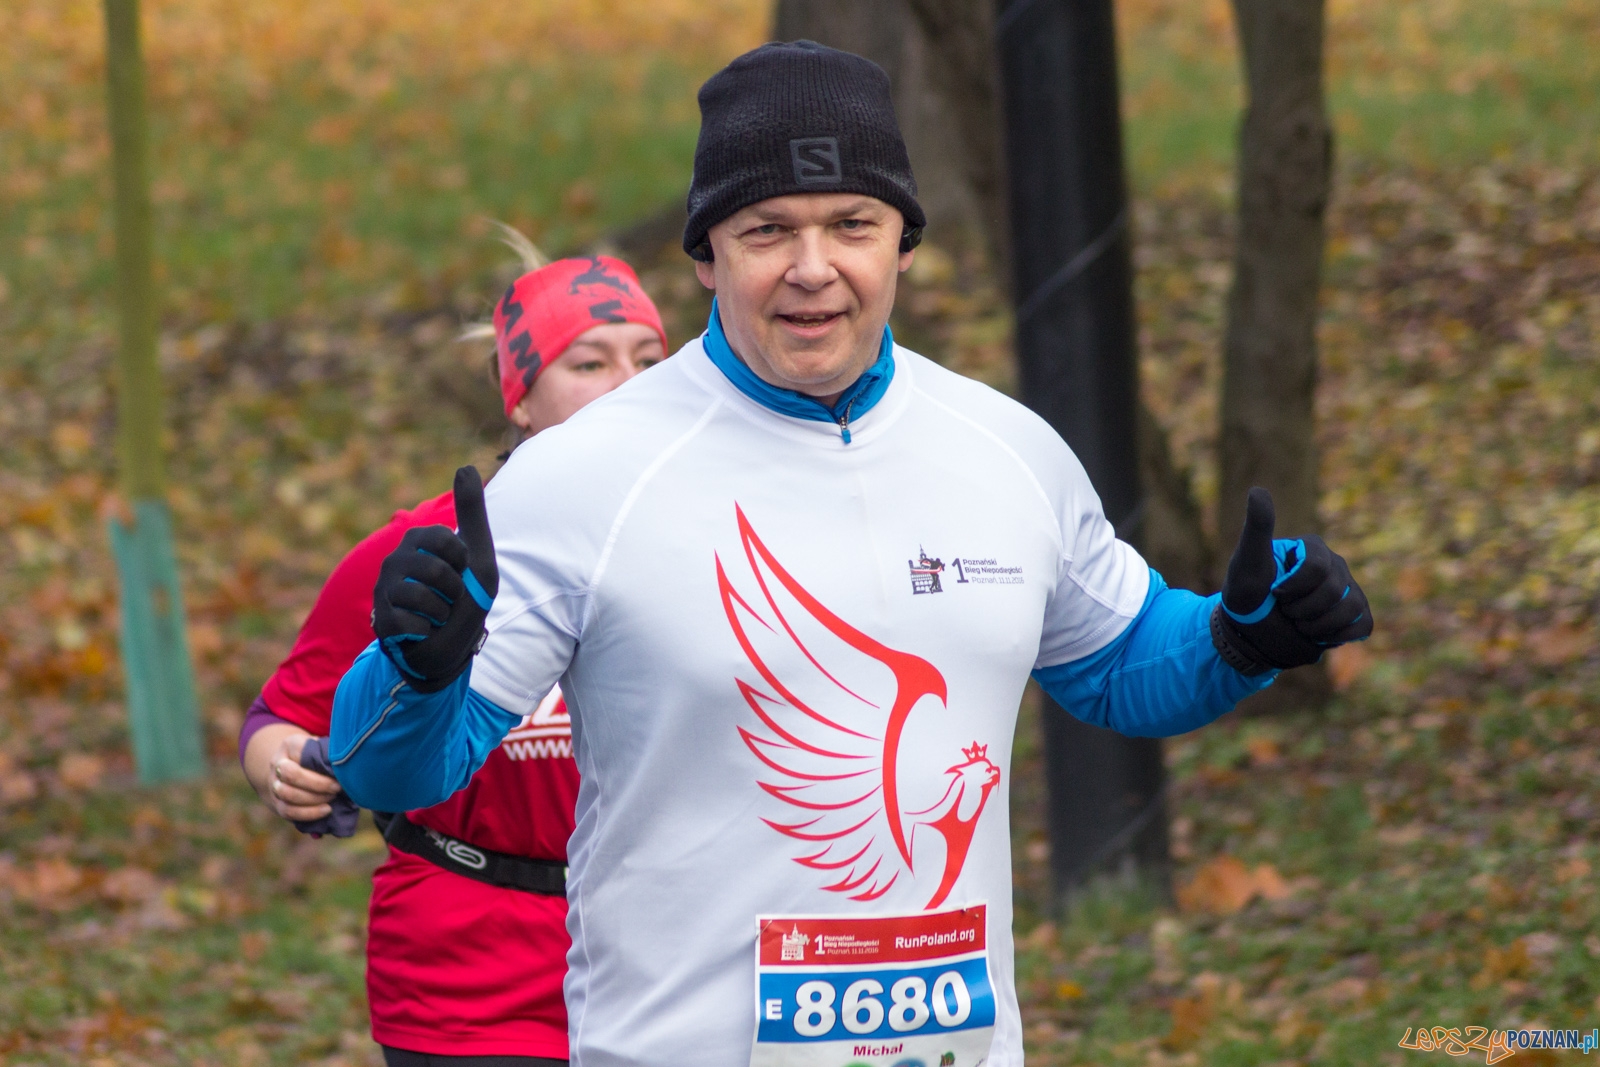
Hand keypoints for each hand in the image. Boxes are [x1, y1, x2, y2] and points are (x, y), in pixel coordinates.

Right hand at [266, 733, 340, 821]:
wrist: (295, 770)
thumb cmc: (317, 757)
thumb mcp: (322, 747)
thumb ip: (330, 752)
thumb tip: (349, 763)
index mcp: (289, 746)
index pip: (298, 751)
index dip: (319, 762)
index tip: (339, 769)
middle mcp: (278, 764)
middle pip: (290, 775)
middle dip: (317, 784)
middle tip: (337, 788)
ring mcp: (274, 785)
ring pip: (287, 794)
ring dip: (313, 799)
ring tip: (333, 798)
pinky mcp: (277, 804)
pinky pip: (288, 811)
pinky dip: (309, 813)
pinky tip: (327, 810)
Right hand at [372, 466, 499, 691]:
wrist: (452, 647)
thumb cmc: (466, 599)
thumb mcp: (478, 556)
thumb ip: (471, 512)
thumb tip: (466, 465)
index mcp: (419, 542)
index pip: (443, 539)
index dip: (462, 560)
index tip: (461, 570)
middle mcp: (396, 560)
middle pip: (434, 569)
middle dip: (454, 590)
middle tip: (451, 598)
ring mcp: (384, 589)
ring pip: (419, 595)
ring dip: (442, 612)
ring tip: (437, 614)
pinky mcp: (379, 619)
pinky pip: (409, 621)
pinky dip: (427, 631)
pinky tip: (423, 630)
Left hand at [1210, 487, 1372, 674]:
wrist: (1251, 635)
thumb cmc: (1246, 596)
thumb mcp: (1247, 563)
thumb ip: (1257, 528)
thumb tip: (1257, 490)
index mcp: (1312, 549)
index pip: (1318, 567)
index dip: (1294, 588)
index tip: (1274, 593)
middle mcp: (1334, 565)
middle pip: (1335, 590)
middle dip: (1303, 609)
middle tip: (1285, 610)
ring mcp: (1348, 590)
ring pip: (1351, 608)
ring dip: (1318, 626)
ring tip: (1299, 624)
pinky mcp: (1355, 615)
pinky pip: (1363, 625)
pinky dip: (1338, 636)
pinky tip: (1318, 634)